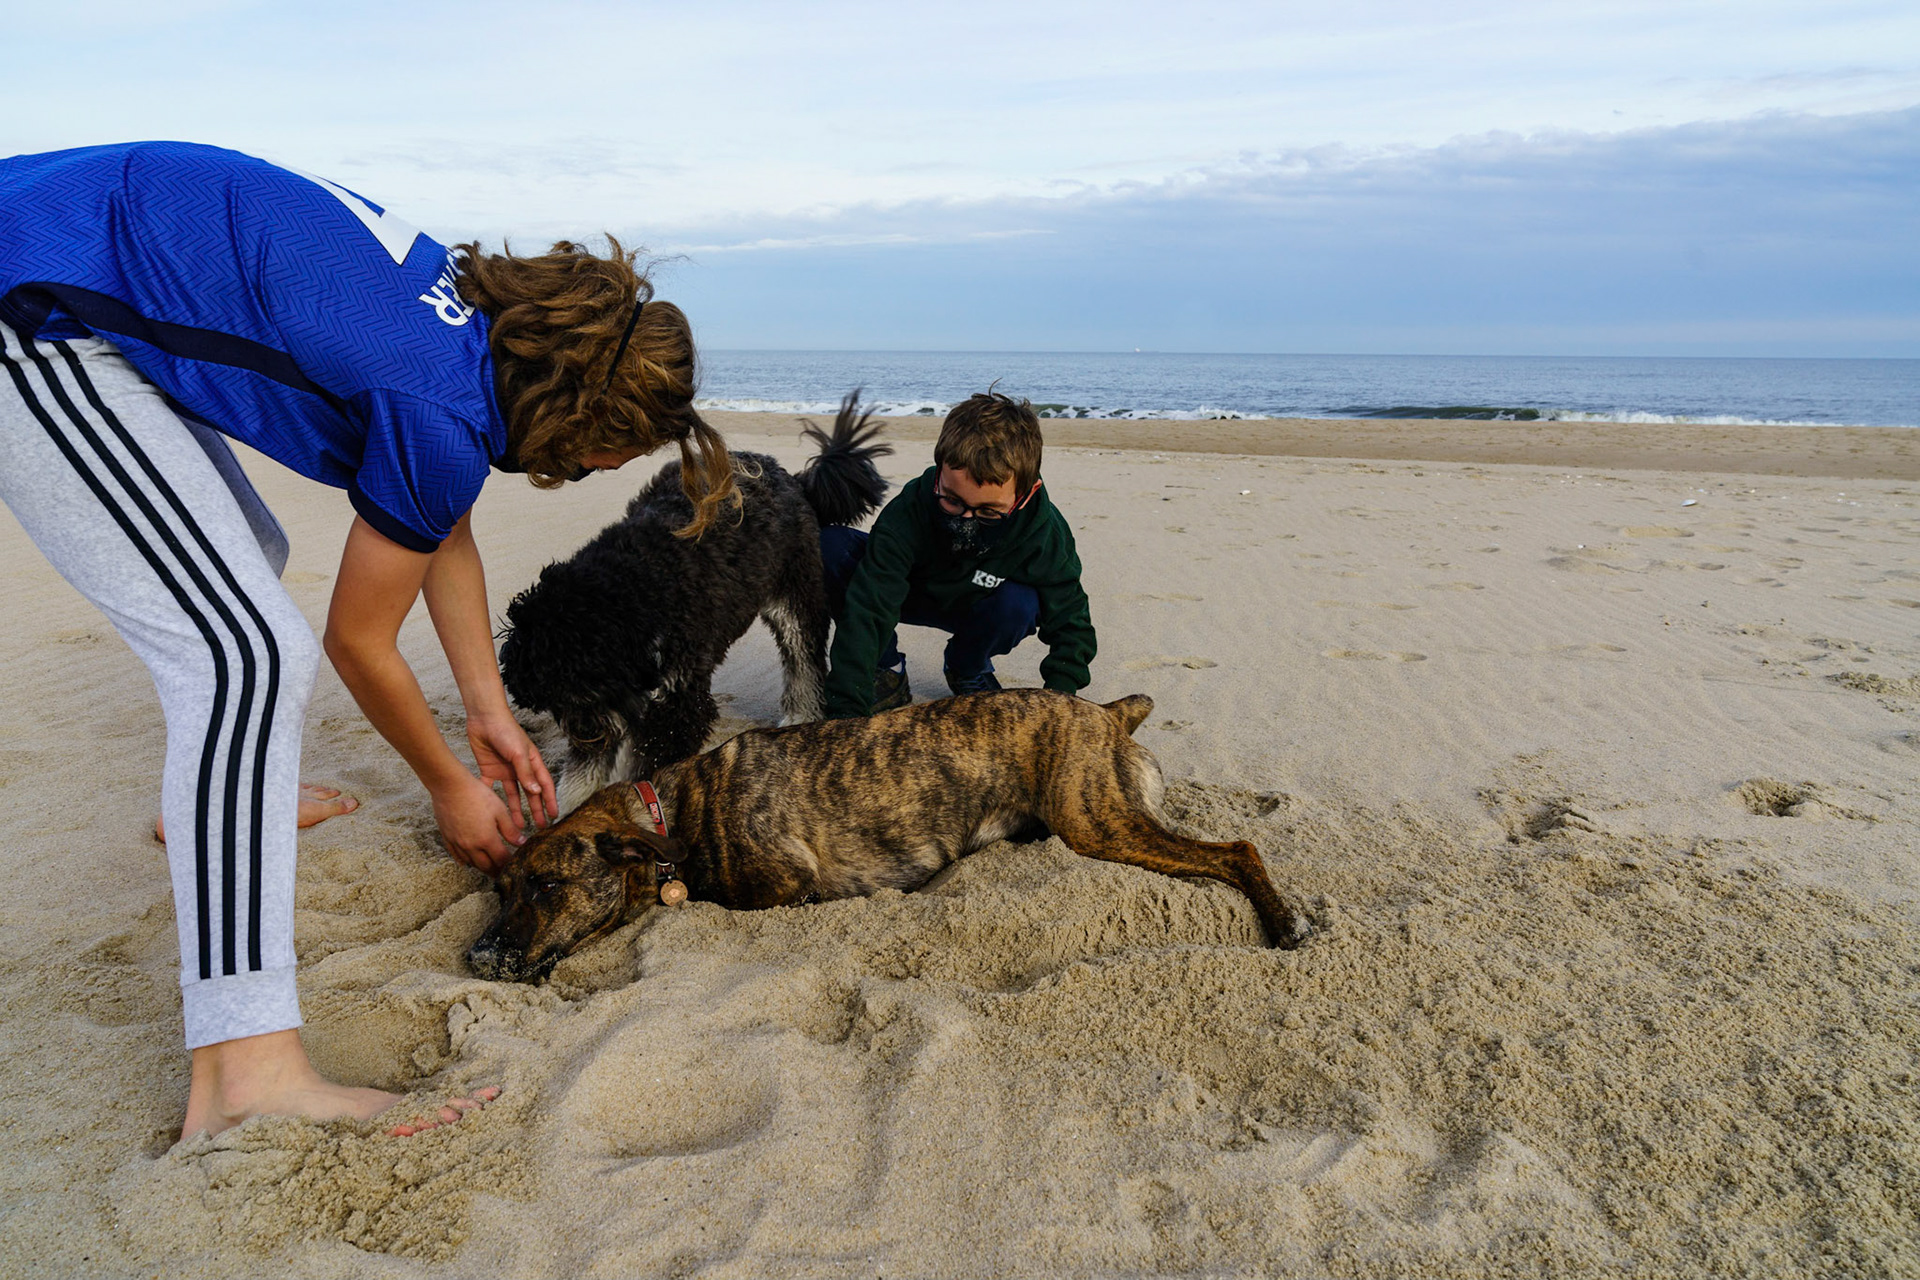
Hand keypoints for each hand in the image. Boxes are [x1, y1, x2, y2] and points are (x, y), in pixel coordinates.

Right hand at [430, 771, 521, 874]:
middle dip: (496, 871)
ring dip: (481, 867)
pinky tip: (467, 862)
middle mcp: (470, 846)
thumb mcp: (500, 810)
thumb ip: (510, 830)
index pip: (501, 859)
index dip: (510, 864)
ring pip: (471, 863)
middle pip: (486, 866)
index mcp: (486, 840)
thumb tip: (521, 843)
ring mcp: (457, 843)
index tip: (516, 866)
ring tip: (489, 868)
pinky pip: (455, 855)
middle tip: (504, 874)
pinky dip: (464, 861)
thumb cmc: (477, 795)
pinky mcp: (447, 837)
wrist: (450, 786)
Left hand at [467, 709, 558, 833]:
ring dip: (515, 809)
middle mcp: (521, 768)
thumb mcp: (519, 753)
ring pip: (512, 795)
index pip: (544, 785)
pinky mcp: (490, 769)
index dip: (549, 801)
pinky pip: (490, 788)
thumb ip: (526, 773)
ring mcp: (505, 770)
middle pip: (530, 793)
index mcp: (532, 762)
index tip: (553, 816)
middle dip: (535, 809)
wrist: (483, 717)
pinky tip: (491, 811)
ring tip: (517, 826)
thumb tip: (536, 792)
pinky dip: (490, 798)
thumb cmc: (506, 730)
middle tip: (539, 827)